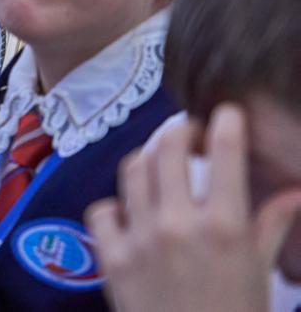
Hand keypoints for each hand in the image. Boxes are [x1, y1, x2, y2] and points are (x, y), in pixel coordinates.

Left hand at [86, 104, 300, 311]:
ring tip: (160, 168)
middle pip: (168, 146)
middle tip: (188, 136)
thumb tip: (296, 190)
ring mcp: (140, 238)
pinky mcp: (110, 257)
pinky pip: (102, 209)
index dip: (225, 121)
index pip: (224, 149)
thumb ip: (272, 222)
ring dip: (148, 161)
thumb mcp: (259, 270)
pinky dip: (114, 206)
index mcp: (225, 225)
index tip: (225, 114)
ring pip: (133, 169)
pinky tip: (130, 214)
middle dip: (180, 131)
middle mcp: (179, 223)